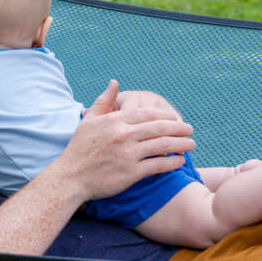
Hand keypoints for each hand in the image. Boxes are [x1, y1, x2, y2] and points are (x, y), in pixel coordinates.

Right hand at [56, 80, 195, 202]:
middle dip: (179, 128)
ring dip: (181, 144)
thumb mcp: (89, 120)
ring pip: (163, 146)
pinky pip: (158, 165)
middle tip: (190, 130)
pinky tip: (180, 162)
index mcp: (116, 120)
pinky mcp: (131, 173)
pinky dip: (172, 163)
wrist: (70, 178)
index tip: (176, 118)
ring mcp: (128, 154)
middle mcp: (124, 135)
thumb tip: (114, 82)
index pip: (149, 113)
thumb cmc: (78, 149)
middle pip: (160, 127)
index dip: (166, 115)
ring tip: (191, 145)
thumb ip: (104, 101)